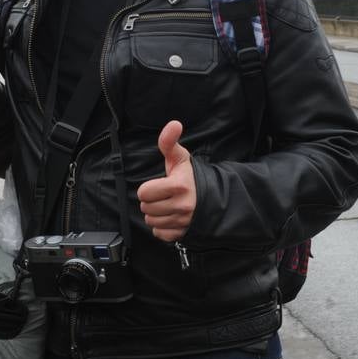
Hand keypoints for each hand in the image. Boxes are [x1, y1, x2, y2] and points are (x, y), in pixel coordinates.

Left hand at [136, 120, 195, 242]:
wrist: (213, 197)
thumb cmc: (192, 177)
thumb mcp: (180, 158)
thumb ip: (169, 142)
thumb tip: (174, 124)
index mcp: (179, 186)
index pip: (144, 193)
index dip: (148, 188)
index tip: (159, 185)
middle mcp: (183, 206)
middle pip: (146, 208)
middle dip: (151, 201)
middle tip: (163, 195)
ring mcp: (184, 221)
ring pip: (151, 221)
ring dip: (156, 214)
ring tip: (167, 205)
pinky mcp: (184, 233)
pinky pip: (160, 234)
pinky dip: (162, 227)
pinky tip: (170, 217)